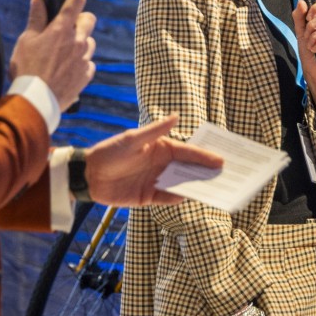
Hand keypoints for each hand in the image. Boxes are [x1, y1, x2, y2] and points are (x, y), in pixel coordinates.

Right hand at [8, 0, 95, 110]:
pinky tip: (66, 69)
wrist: (36, 100)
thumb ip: (36, 19)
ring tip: (63, 53)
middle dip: (80, 19)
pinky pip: (88, 63)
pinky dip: (80, 63)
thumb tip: (38, 0)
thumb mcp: (26, 41)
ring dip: (80, 43)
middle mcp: (78, 41)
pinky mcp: (86, 75)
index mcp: (62, 29)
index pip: (77, 0)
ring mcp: (84, 59)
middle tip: (65, 28)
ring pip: (90, 42)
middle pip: (89, 19)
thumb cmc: (27, 69)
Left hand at [85, 115, 222, 206]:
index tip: (221, 161)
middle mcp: (162, 165)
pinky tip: (190, 198)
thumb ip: (155, 131)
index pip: (187, 152)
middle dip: (205, 173)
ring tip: (214, 191)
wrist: (88, 175)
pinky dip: (178, 198)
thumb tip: (176, 116)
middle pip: (188, 169)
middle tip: (226, 177)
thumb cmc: (110, 151)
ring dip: (195, 187)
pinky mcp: (148, 197)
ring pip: (181, 185)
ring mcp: (156, 181)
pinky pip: (167, 199)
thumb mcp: (132, 140)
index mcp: (161, 148)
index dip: (204, 157)